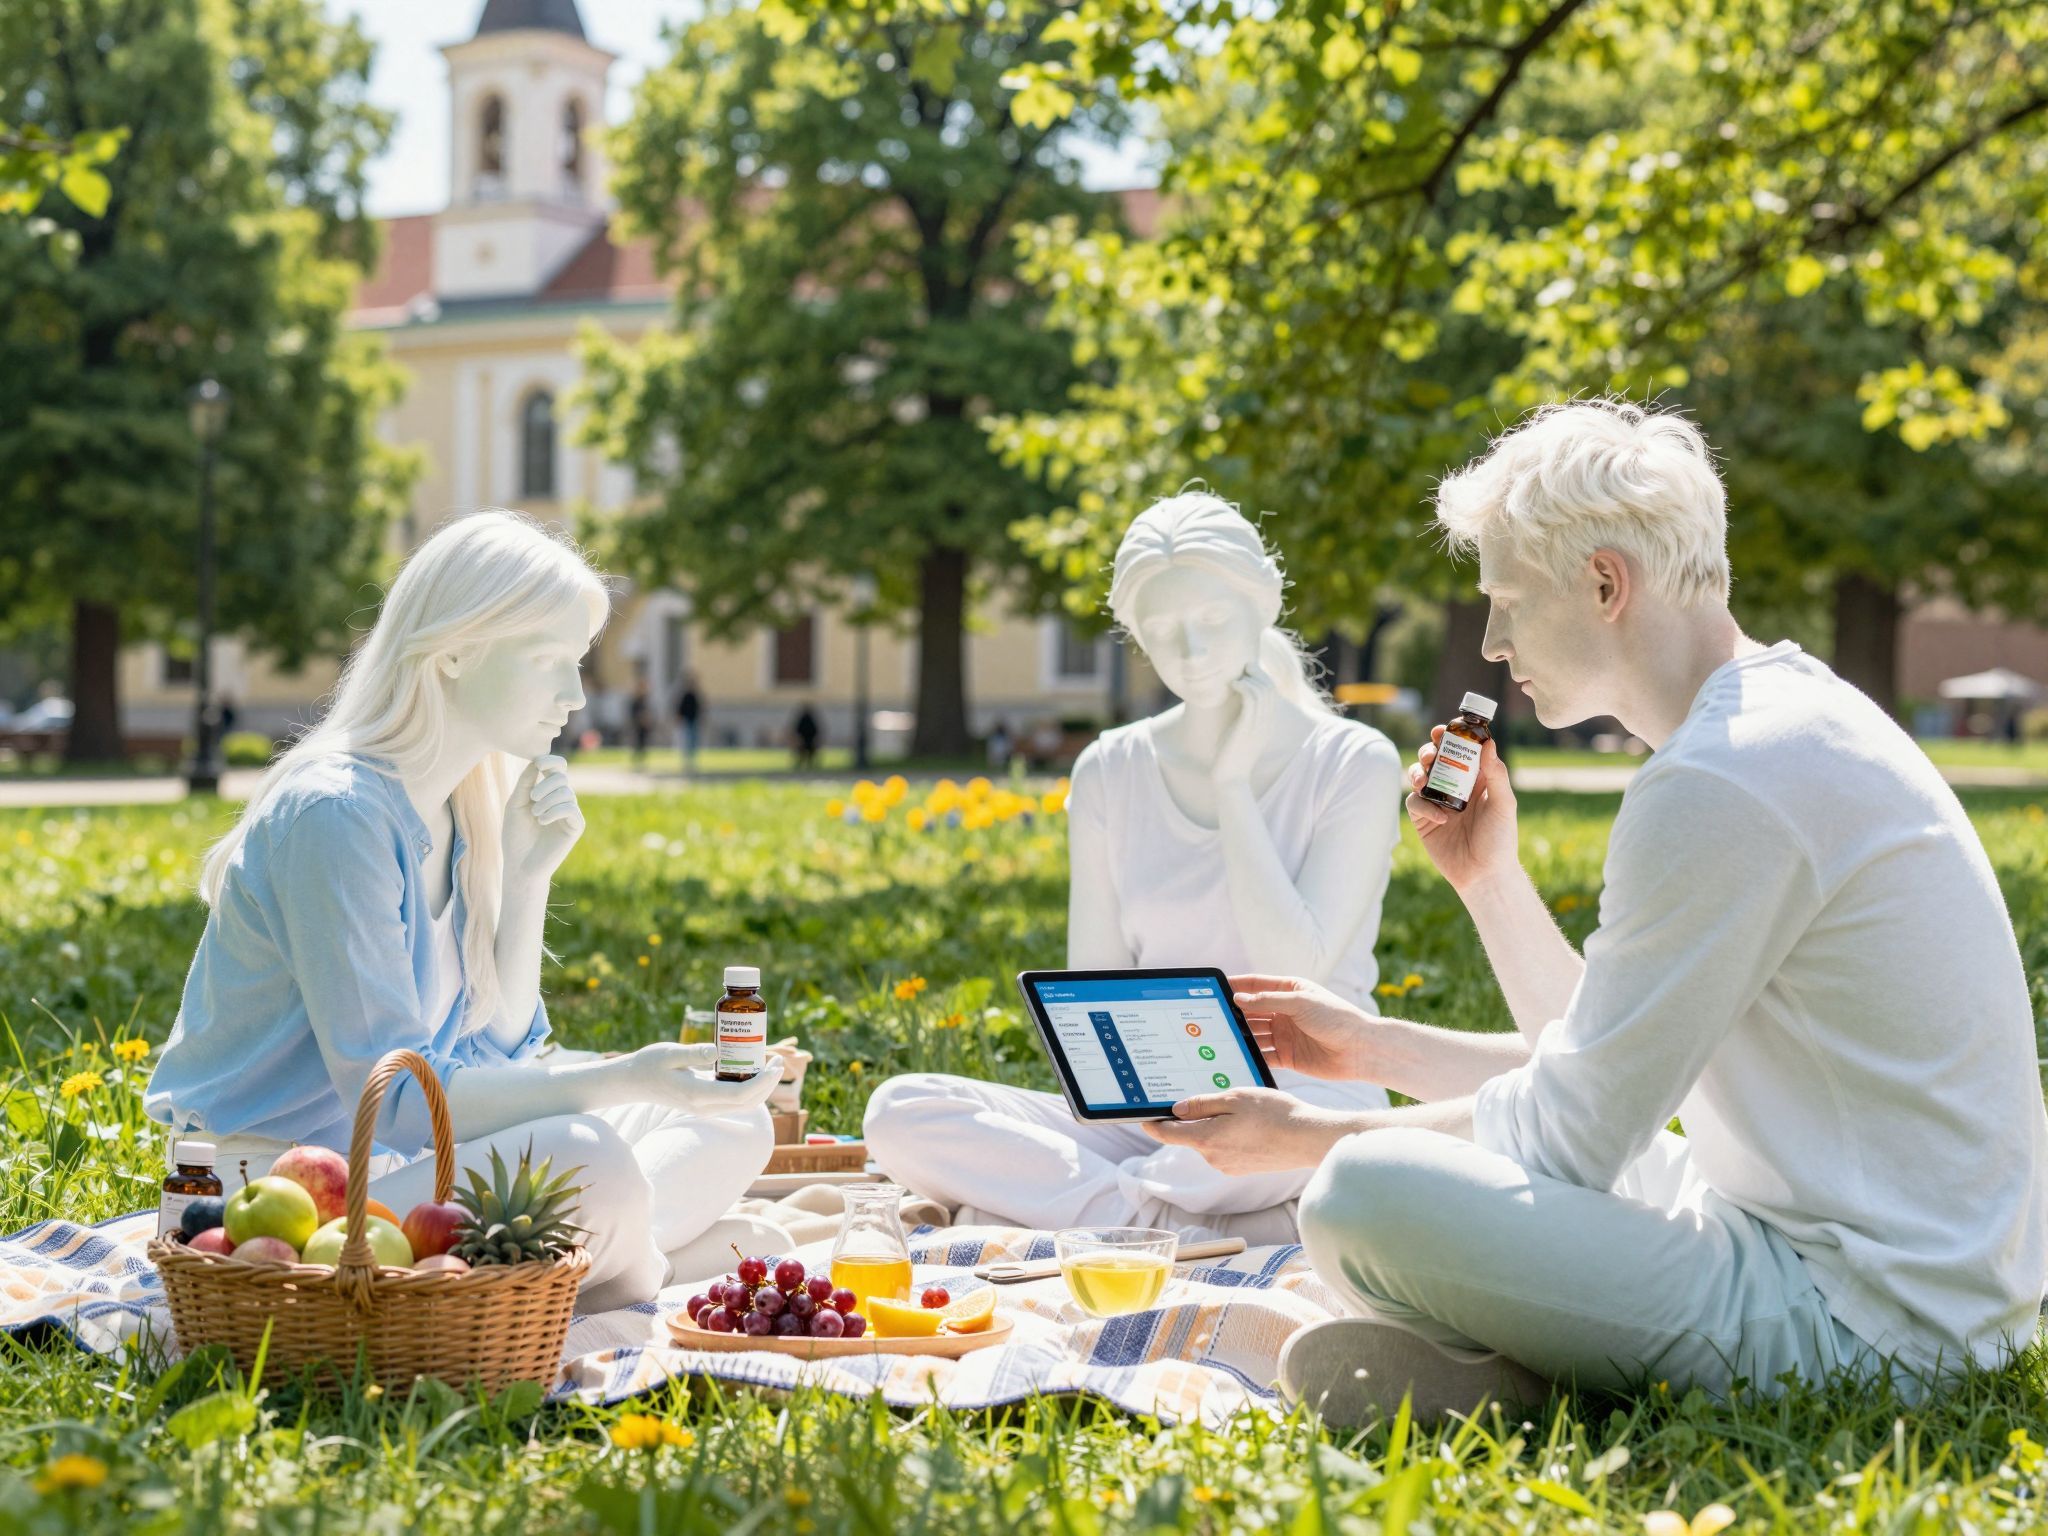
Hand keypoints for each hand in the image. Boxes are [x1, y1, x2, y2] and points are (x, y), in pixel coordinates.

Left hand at [503, 755, 583, 883]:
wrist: (520, 865)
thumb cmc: (516, 836)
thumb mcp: (516, 804)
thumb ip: (525, 783)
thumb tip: (536, 761)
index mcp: (548, 792)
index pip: (557, 767)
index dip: (550, 760)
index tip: (539, 763)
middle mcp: (562, 799)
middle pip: (561, 777)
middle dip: (545, 785)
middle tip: (532, 799)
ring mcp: (570, 813)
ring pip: (566, 792)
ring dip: (547, 801)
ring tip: (535, 815)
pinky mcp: (576, 826)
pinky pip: (571, 808)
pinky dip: (554, 811)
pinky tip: (542, 821)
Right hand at [601, 1043, 784, 1116]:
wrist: (632, 1082)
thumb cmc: (649, 1064)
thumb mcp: (668, 1053)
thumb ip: (692, 1053)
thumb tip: (717, 1050)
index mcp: (698, 1094)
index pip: (740, 1095)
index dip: (763, 1081)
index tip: (774, 1063)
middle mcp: (704, 1107)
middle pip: (748, 1103)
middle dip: (768, 1084)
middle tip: (778, 1060)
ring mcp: (704, 1108)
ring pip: (743, 1105)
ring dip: (761, 1087)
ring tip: (770, 1064)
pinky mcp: (704, 1104)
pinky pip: (734, 1101)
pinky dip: (749, 1088)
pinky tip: (752, 1069)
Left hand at [1141, 1087, 1357, 1175]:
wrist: (1308, 1139)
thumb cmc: (1274, 1114)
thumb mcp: (1235, 1098)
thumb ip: (1202, 1104)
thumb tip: (1175, 1110)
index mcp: (1206, 1139)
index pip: (1166, 1133)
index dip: (1151, 1123)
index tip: (1142, 1114)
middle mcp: (1212, 1158)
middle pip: (1189, 1135)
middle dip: (1193, 1117)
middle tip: (1210, 1096)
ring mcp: (1228, 1166)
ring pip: (1209, 1140)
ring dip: (1215, 1125)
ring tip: (1241, 1108)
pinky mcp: (1242, 1168)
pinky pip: (1226, 1148)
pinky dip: (1230, 1135)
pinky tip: (1250, 1123)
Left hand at [1212, 670, 1272, 787]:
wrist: (1230, 779)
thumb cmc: (1229, 756)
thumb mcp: (1237, 732)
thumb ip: (1240, 715)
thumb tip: (1231, 698)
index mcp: (1267, 723)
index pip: (1273, 692)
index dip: (1263, 676)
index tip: (1248, 669)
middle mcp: (1267, 722)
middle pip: (1270, 688)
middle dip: (1258, 673)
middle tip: (1244, 666)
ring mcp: (1260, 725)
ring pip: (1262, 691)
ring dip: (1250, 678)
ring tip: (1236, 678)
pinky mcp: (1248, 727)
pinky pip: (1251, 699)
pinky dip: (1243, 687)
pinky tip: (1233, 685)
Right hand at [1229, 973, 1379, 1079]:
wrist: (1360, 1050)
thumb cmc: (1336, 1018)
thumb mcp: (1300, 1003)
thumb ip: (1268, 1001)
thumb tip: (1238, 998)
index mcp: (1289, 991)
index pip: (1256, 985)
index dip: (1236, 985)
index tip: (1214, 987)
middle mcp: (1284, 1012)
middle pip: (1252, 1012)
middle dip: (1233, 1014)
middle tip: (1211, 1018)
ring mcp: (1285, 1035)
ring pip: (1255, 1035)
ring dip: (1240, 1037)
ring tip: (1219, 1039)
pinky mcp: (1288, 1056)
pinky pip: (1264, 1056)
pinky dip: (1251, 1057)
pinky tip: (1237, 1058)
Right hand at [1405, 728, 1519, 893]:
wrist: (1483, 874)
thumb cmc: (1500, 839)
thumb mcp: (1503, 804)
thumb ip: (1496, 773)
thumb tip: (1488, 742)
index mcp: (1477, 779)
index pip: (1461, 750)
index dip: (1451, 737)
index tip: (1444, 729)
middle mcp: (1455, 787)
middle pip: (1435, 759)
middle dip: (1429, 751)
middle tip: (1431, 754)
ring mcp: (1437, 803)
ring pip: (1418, 776)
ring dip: (1417, 772)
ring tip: (1423, 780)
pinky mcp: (1424, 820)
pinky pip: (1414, 803)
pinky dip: (1423, 806)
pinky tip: (1440, 818)